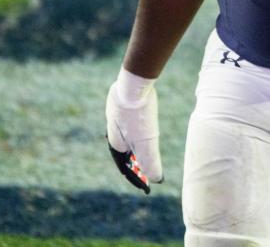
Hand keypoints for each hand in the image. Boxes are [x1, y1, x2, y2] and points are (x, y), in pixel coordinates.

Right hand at [105, 72, 162, 193]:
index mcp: (115, 142)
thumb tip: (157, 180)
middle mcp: (112, 128)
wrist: (134, 81)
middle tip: (144, 170)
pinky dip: (136, 126)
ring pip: (124, 133)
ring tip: (142, 149)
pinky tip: (143, 121)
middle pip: (123, 150)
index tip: (148, 187)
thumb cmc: (138, 115)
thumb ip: (150, 162)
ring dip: (133, 144)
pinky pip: (128, 117)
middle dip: (133, 162)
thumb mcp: (146, 142)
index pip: (124, 167)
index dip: (136, 178)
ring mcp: (116, 111)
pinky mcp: (123, 98)